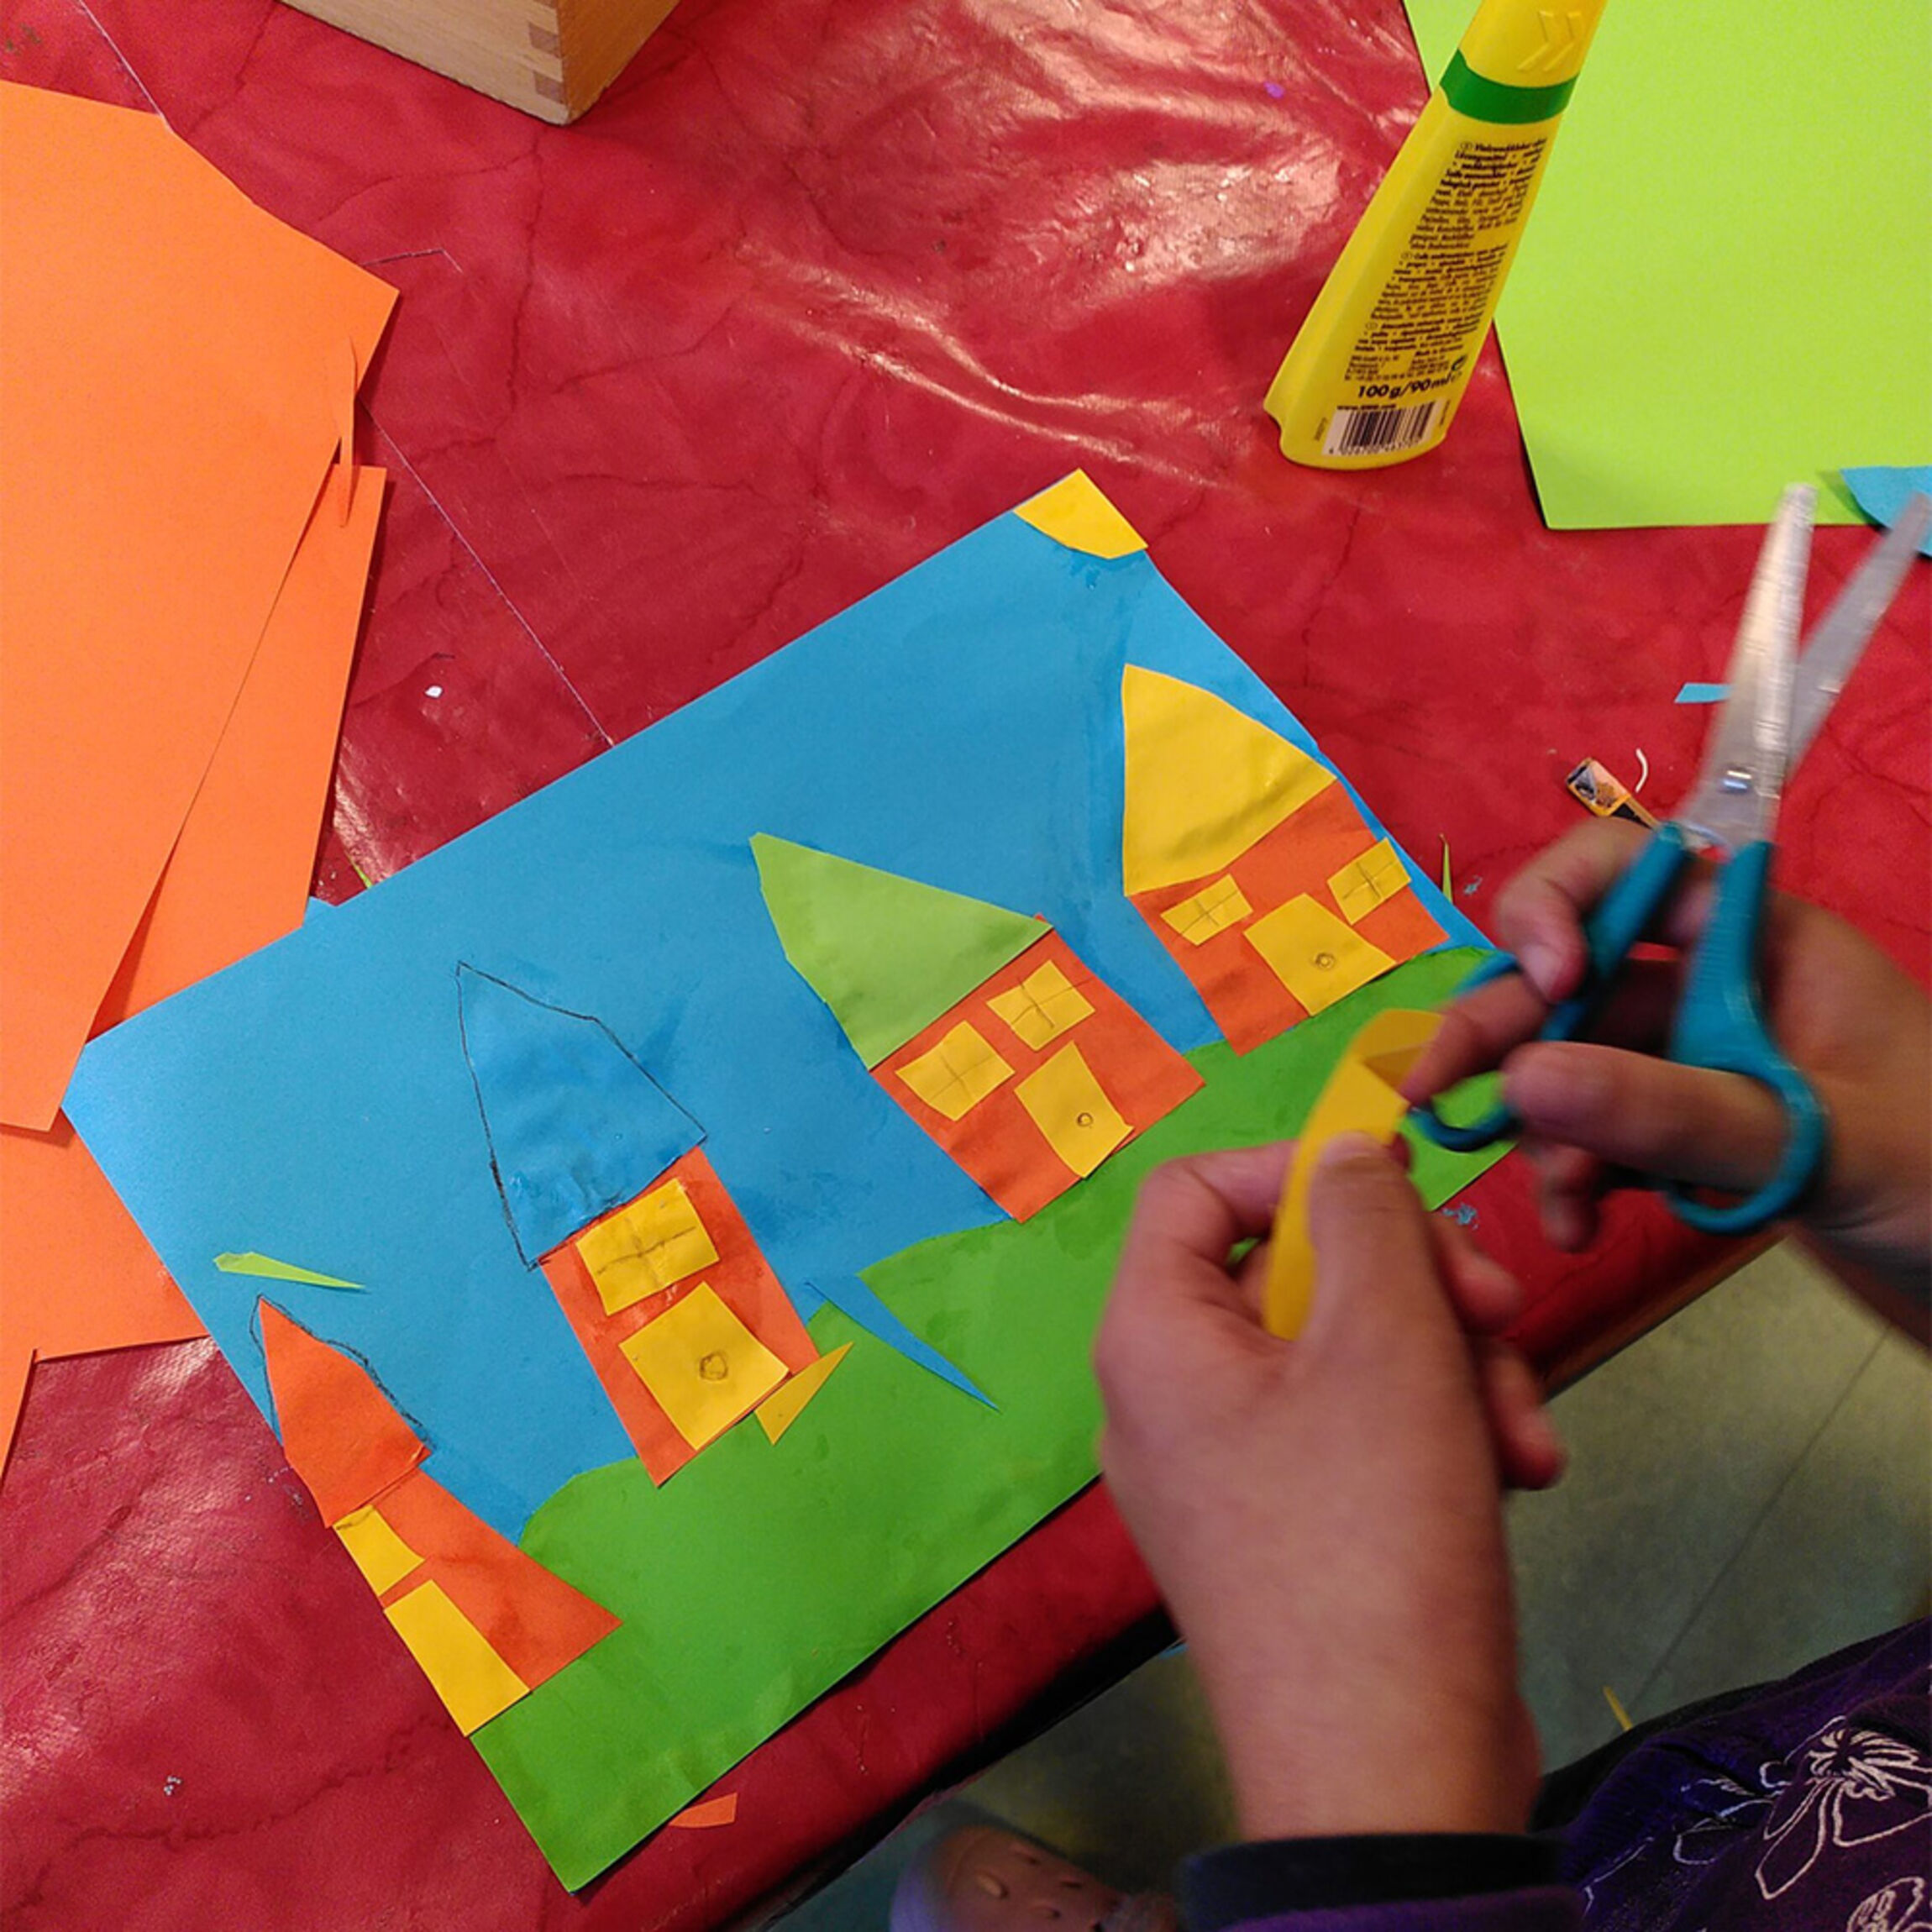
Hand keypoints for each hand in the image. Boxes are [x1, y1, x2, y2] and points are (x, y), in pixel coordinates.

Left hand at [1094, 1136, 1562, 1841]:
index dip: (1296, 1168)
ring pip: (1349, 1351)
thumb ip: (1367, 1218)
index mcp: (1153, 1336)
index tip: (1402, 1188)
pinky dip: (1439, 1436)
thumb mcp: (1386, 1342)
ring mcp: (1232, 1469)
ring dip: (1453, 1368)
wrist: (1392, 1776)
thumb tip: (1342, 1149)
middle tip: (1500, 1310)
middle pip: (1292, 1269)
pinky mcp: (1295, 1529)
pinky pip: (1361, 1432)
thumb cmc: (1373, 1538)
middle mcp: (1172, 1395)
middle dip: (1415, 1283)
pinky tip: (1518, 1474)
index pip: (1192, 1188)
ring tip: (1524, 1431)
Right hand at [1404, 821, 1931, 1314]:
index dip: (1560, 907)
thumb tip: (1522, 1079)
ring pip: (1568, 1066)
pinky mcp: (1685, 1137)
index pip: (1629, 870)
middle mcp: (1711, 987)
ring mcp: (1693, 1064)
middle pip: (1571, 977)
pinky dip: (1573, 1179)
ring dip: (1540, 1130)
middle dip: (1501, 1035)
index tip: (1539, 982)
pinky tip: (1576, 1229)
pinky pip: (1595, 1137)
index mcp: (1757, 939)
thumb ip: (1674, 1110)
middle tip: (1431, 1098)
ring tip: (1555, 1203)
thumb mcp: (1818, 1139)